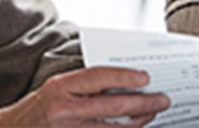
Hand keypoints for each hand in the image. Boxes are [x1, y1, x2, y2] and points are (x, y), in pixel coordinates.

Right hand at [0, 67, 169, 126]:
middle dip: (143, 103)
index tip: (145, 77)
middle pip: (112, 106)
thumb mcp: (55, 89)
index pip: (98, 77)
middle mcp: (64, 110)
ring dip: (139, 122)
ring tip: (152, 114)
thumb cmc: (37, 110)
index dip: (124, 77)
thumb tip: (122, 81)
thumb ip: (84, 86)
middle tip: (161, 99)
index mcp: (60, 88)